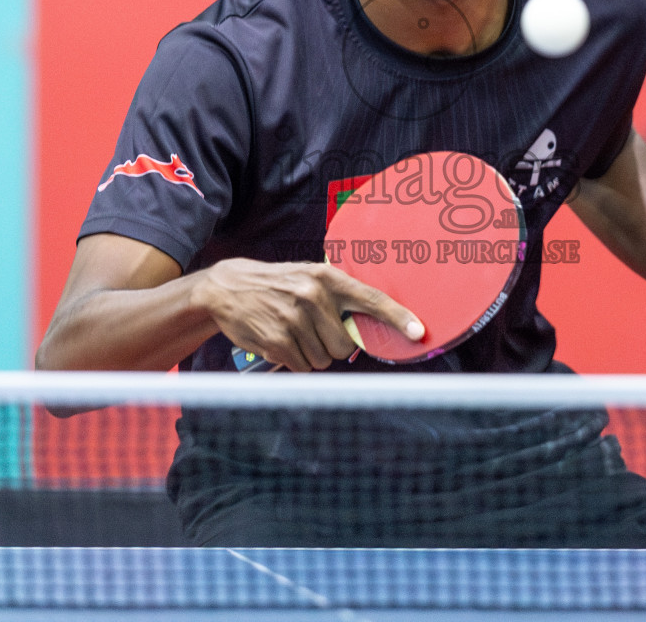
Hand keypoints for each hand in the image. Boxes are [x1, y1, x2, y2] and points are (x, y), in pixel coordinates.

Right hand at [193, 258, 423, 371]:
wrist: (227, 288)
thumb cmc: (276, 284)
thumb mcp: (307, 277)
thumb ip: (337, 296)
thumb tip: (366, 327)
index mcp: (326, 278)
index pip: (370, 299)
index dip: (397, 317)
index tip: (418, 331)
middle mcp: (313, 297)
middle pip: (345, 346)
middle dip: (333, 346)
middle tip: (313, 330)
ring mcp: (294, 320)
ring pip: (324, 360)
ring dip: (312, 354)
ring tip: (293, 332)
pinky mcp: (277, 341)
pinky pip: (303, 367)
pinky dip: (295, 361)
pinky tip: (280, 340)